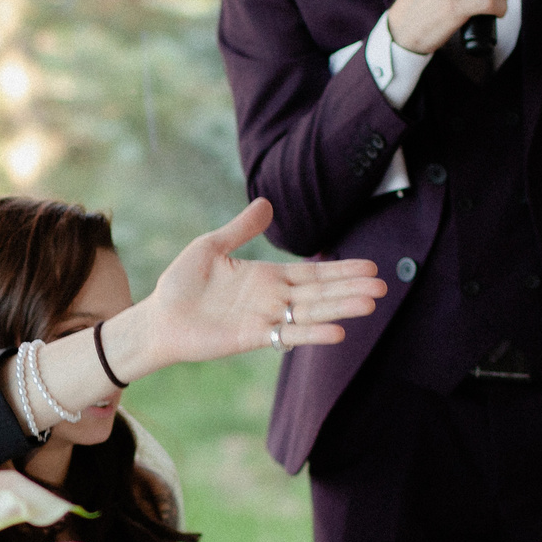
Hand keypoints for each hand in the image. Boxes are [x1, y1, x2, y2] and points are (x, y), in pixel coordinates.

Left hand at [101, 200, 384, 375]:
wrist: (158, 317)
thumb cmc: (180, 283)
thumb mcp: (210, 246)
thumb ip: (240, 229)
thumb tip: (267, 204)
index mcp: (266, 277)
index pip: (312, 273)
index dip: (340, 271)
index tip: (370, 268)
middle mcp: (271, 299)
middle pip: (319, 293)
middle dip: (350, 289)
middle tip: (383, 287)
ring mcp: (264, 319)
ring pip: (310, 312)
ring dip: (340, 309)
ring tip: (370, 304)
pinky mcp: (251, 338)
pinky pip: (287, 335)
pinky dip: (312, 333)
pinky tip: (337, 332)